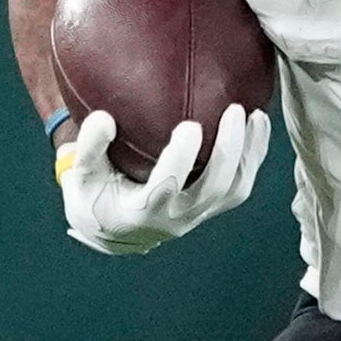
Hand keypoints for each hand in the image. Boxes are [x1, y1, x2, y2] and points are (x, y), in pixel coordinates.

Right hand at [56, 104, 269, 254]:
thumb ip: (89, 147)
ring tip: (256, 116)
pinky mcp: (211, 208)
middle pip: (213, 188)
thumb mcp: (82, 175)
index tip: (190, 126)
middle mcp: (176, 217)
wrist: (114, 229)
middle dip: (228, 150)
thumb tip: (103, 118)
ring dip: (249, 154)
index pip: (166, 187)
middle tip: (234, 111)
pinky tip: (258, 125)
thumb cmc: (96, 195)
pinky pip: (239, 186)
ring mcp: (198, 215)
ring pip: (233, 190)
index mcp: (142, 212)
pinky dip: (253, 157)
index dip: (180, 159)